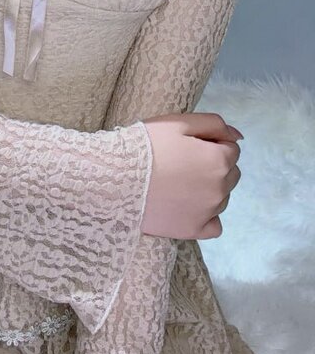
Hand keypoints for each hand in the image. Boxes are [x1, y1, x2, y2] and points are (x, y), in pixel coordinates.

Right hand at [140, 111, 241, 239]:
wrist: (115, 178)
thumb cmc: (146, 145)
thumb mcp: (179, 122)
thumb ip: (214, 124)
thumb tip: (238, 136)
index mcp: (219, 160)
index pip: (232, 149)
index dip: (211, 143)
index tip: (188, 144)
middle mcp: (220, 188)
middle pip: (230, 174)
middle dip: (214, 165)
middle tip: (183, 162)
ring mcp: (208, 212)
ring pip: (222, 197)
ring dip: (210, 189)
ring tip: (180, 183)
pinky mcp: (194, 231)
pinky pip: (214, 225)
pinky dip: (206, 216)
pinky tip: (187, 205)